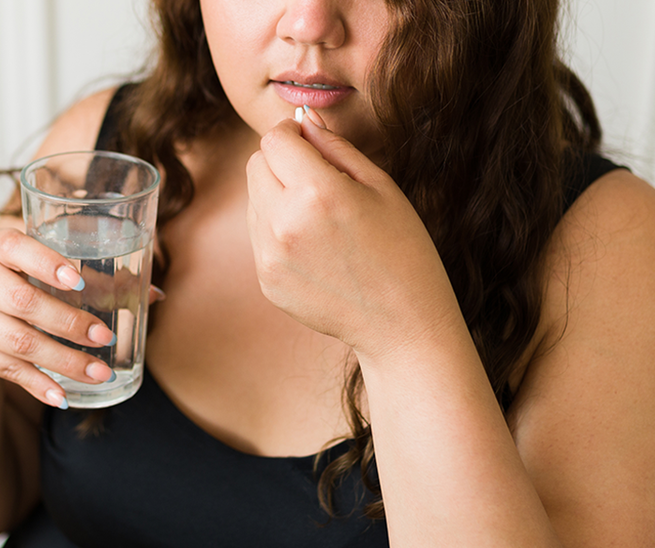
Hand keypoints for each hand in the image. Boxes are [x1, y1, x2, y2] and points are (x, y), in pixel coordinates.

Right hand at [0, 227, 117, 407]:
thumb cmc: (19, 279)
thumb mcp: (43, 267)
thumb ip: (94, 276)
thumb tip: (154, 294)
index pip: (15, 247)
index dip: (46, 264)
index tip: (79, 283)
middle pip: (22, 302)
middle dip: (69, 323)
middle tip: (106, 337)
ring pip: (18, 342)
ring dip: (64, 361)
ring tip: (99, 372)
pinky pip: (8, 370)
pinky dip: (39, 385)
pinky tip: (63, 395)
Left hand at [244, 111, 460, 358]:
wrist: (400, 322)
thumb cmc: (402, 249)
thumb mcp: (380, 186)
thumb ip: (335, 147)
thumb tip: (304, 117)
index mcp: (317, 192)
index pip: (274, 139)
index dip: (291, 133)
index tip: (308, 141)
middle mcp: (284, 223)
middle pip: (255, 164)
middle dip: (281, 162)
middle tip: (317, 179)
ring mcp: (269, 256)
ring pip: (252, 199)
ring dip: (276, 195)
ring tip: (319, 216)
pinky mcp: (265, 279)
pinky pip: (257, 234)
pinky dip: (277, 229)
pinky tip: (314, 245)